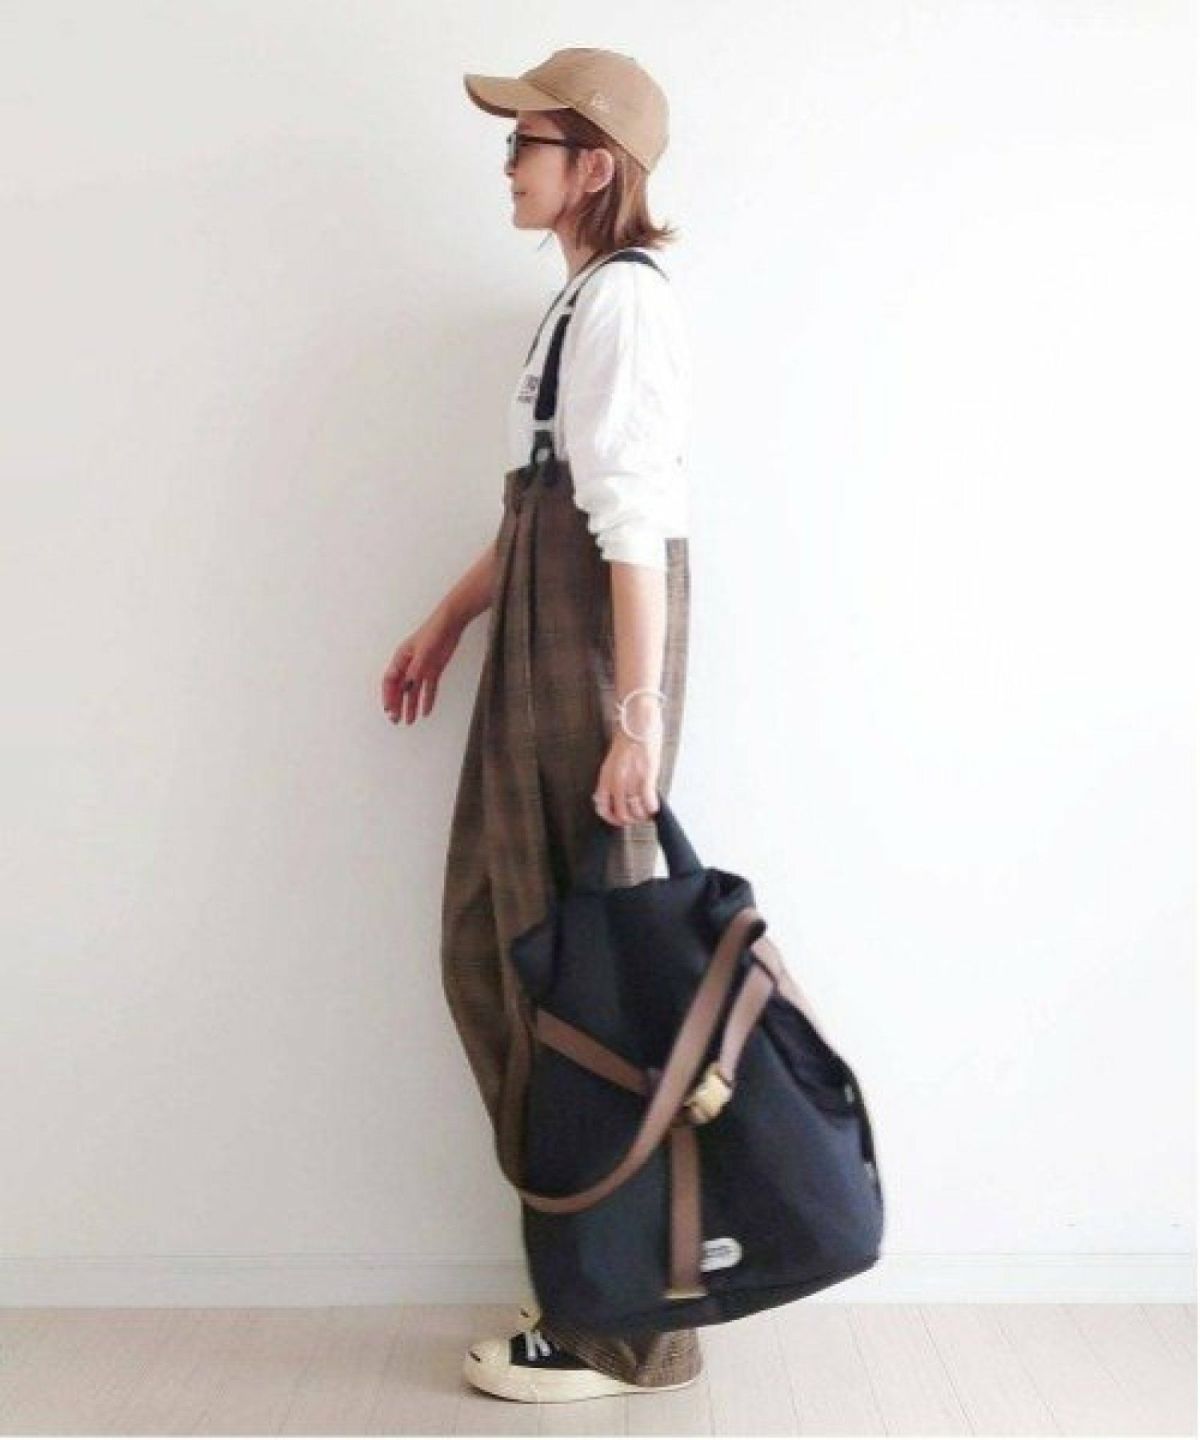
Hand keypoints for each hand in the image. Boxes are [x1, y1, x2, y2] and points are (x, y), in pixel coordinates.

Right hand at [382, 603, 465, 724]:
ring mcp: (421, 668)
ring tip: (410, 721)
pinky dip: (427, 700)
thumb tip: (408, 686)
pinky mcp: (434, 670)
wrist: (451, 623)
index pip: (390, 681)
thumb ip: (416, 669)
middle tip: (396, 720)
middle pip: (400, 689)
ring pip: (413, 691)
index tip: (389, 709)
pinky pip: (429, 688)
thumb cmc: (434, 631)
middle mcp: (409, 665)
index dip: (388, 696)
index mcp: (401, 658)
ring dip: (411, 706)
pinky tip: (426, 712)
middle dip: (397, 705)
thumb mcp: (424, 651)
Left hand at [592, 721, 663, 826]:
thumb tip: (616, 796)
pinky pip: (648, 802)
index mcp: (605, 777)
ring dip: (643, 816)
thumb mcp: (613, 761)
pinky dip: (652, 807)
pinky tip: (655, 805)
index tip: (621, 820)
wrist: (637, 720)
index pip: (602, 808)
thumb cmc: (628, 737)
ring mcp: (630, 779)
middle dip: (631, 820)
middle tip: (639, 816)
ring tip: (648, 811)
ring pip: (635, 811)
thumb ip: (612, 779)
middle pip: (621, 814)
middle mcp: (616, 781)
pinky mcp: (646, 775)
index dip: (612, 819)